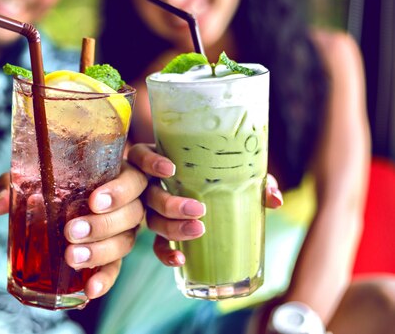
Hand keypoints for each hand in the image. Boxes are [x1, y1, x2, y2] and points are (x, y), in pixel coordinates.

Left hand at [0, 160, 146, 299]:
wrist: (62, 197)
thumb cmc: (55, 180)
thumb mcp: (35, 174)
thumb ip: (16, 182)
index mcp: (117, 174)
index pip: (133, 180)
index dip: (119, 192)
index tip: (94, 201)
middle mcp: (127, 203)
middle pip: (132, 214)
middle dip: (103, 225)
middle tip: (72, 231)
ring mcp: (122, 230)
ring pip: (125, 242)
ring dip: (100, 252)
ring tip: (72, 257)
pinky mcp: (113, 255)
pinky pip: (114, 268)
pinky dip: (103, 280)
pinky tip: (89, 290)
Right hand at [127, 144, 282, 266]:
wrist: (208, 198)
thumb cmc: (213, 173)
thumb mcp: (227, 170)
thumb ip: (251, 179)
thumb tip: (274, 198)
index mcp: (159, 161)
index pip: (142, 157)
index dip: (151, 163)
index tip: (171, 170)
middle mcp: (148, 184)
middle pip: (150, 195)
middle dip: (171, 204)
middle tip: (198, 210)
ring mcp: (150, 210)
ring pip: (152, 221)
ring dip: (173, 227)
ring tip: (198, 230)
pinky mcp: (157, 232)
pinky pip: (156, 245)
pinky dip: (166, 253)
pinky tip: (181, 260)